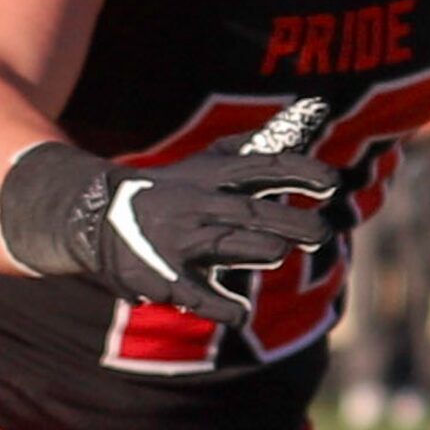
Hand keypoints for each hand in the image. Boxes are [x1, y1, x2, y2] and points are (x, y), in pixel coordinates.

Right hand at [5, 99, 343, 325]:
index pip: (264, 166)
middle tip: (322, 233)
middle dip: (292, 222)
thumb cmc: (173, 188)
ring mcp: (180, 242)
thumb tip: (308, 116)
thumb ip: (254, 147)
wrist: (96, 215)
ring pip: (227, 247)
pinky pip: (197, 297)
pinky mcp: (163, 278)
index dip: (301, 171)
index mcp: (214, 175)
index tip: (333, 182)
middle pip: (252, 212)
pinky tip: (241, 312)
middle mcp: (199, 205)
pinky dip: (222, 307)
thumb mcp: (208, 161)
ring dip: (259, 250)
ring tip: (278, 252)